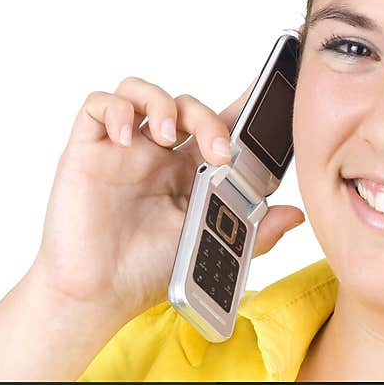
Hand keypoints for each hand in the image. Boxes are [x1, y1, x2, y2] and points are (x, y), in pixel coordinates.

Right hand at [34, 76, 305, 323]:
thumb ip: (254, 231)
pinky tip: (126, 137)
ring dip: (163, 104)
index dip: (242, 103)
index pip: (219, 123)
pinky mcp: (88, 149)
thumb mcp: (211, 248)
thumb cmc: (149, 269)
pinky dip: (116, 110)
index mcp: (191, 169)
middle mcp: (159, 153)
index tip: (269, 89)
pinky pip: (99, 105)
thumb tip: (295, 214)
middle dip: (208, 119)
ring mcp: (124, 148)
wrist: (100, 295)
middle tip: (219, 152)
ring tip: (168, 137)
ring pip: (143, 92)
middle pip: (186, 105)